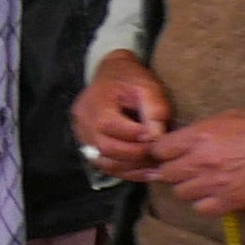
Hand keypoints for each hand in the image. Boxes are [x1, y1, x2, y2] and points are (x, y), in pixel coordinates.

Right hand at [72, 50, 173, 178]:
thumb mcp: (147, 86)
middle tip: (160, 156)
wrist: (111, 73)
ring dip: (131, 168)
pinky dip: (125, 171)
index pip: (113, 128)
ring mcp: (83, 136)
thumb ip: (154, 109)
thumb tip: (157, 137)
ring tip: (155, 167)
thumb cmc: (130, 78)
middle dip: (136, 156)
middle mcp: (84, 123)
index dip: (139, 137)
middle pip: (106, 149)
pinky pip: (104, 165)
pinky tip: (144, 171)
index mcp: (96, 104)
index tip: (161, 139)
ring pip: (104, 162)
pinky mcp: (88, 145)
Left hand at [146, 107, 244, 217]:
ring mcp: (215, 183)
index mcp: (200, 136)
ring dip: (190, 187)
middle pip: (167, 173)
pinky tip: (216, 194)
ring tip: (204, 181)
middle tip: (186, 168)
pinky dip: (205, 203)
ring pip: (182, 193)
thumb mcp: (229, 116)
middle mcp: (202, 161)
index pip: (159, 150)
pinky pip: (202, 209)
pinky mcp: (231, 201)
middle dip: (173, 170)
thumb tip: (183, 140)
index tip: (168, 154)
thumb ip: (201, 130)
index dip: (162, 152)